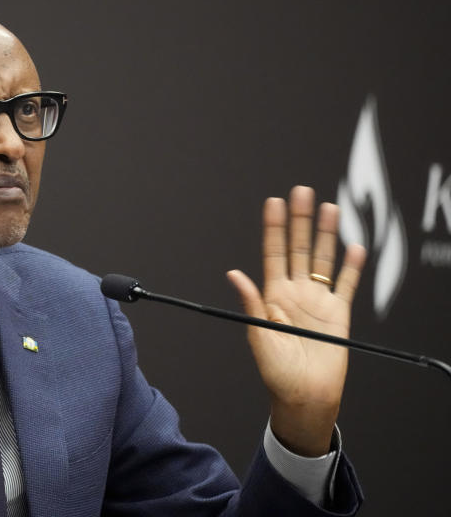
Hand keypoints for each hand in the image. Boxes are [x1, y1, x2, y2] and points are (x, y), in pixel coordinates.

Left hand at [227, 186, 365, 455]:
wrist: (304, 397)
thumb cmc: (276, 373)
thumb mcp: (258, 336)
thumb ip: (251, 304)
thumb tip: (234, 274)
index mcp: (272, 297)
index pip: (273, 253)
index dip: (273, 228)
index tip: (273, 202)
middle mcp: (295, 293)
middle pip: (299, 248)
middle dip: (300, 221)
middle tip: (301, 192)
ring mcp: (317, 302)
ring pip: (323, 260)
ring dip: (326, 235)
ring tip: (329, 208)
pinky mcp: (338, 314)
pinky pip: (346, 285)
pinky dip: (351, 267)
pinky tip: (355, 246)